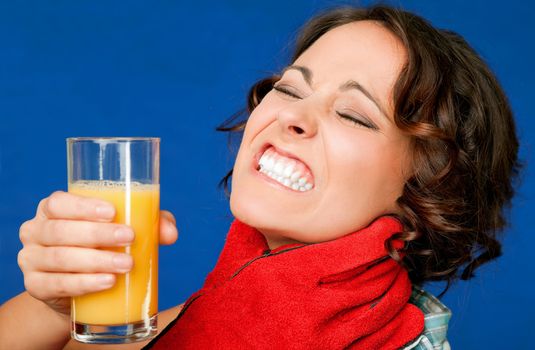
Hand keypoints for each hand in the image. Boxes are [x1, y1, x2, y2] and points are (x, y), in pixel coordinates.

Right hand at [17, 191, 177, 316]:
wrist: (80, 289)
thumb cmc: (104, 246)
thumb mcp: (126, 228)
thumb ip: (150, 222)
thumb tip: (170, 232)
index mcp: (53, 209)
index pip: (59, 203)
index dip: (83, 207)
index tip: (112, 212)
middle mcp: (36, 230)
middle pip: (61, 231)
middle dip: (98, 235)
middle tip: (129, 238)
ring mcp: (31, 259)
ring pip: (60, 258)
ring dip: (95, 261)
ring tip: (126, 265)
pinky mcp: (35, 286)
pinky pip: (56, 284)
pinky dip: (83, 283)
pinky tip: (106, 282)